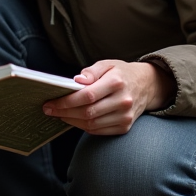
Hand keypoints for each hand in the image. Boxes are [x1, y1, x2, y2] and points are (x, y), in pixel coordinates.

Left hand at [42, 60, 175, 135]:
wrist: (146, 86)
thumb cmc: (121, 74)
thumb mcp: (107, 64)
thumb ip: (90, 72)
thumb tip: (76, 81)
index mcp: (117, 82)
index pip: (87, 96)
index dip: (66, 102)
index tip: (50, 103)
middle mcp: (123, 101)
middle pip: (87, 112)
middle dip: (64, 113)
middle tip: (49, 110)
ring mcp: (125, 116)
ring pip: (91, 124)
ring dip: (71, 121)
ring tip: (59, 114)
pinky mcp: (125, 127)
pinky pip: (98, 131)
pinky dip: (83, 126)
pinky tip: (74, 119)